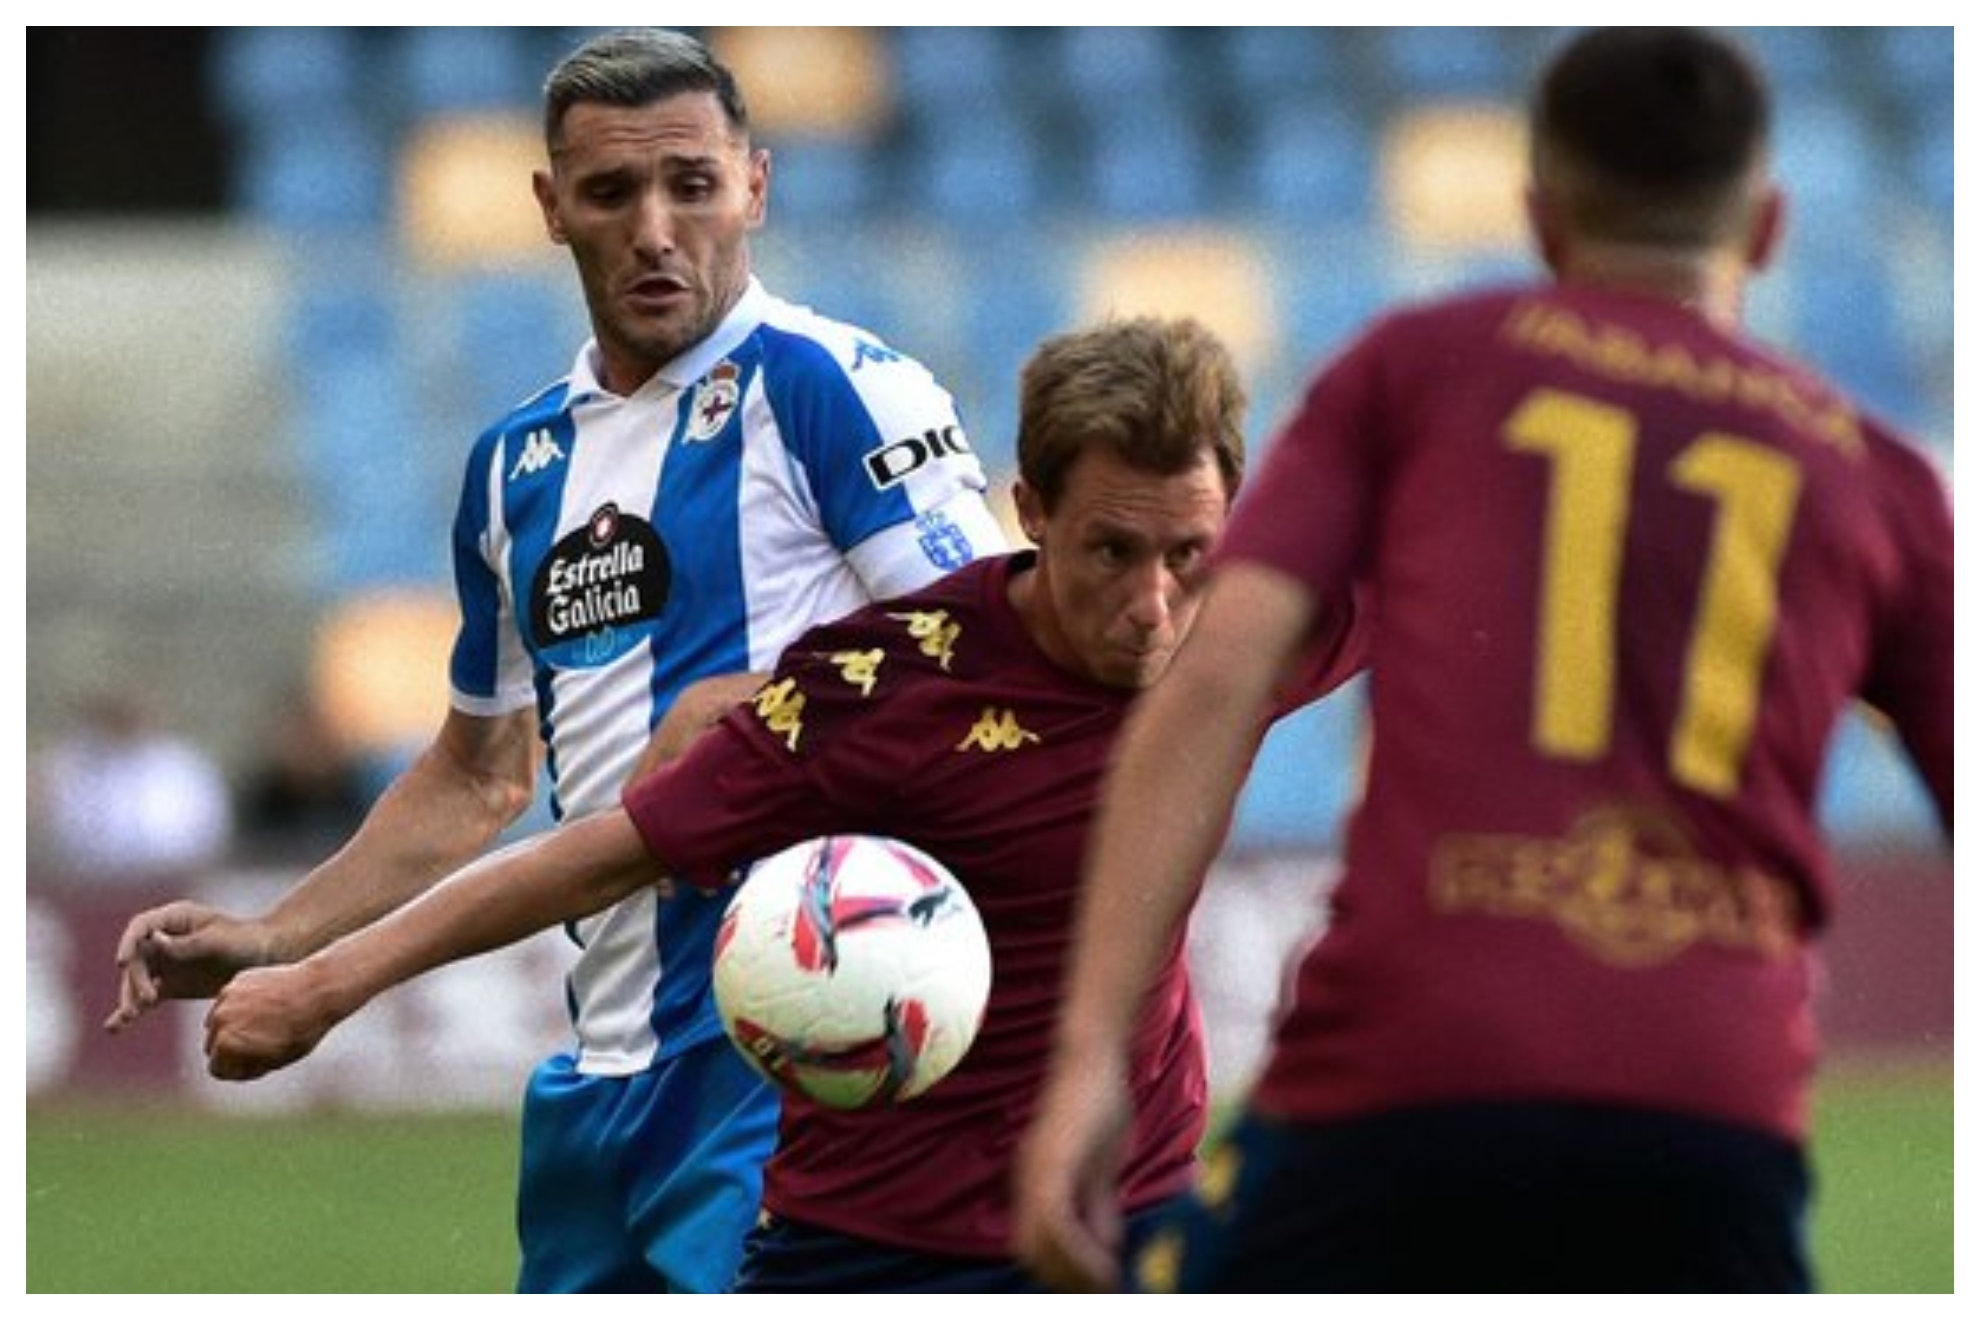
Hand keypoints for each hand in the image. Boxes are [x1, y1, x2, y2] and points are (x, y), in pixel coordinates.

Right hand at [105, 901, 272, 1033]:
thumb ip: (187, 944)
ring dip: (130, 997)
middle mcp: (164, 940)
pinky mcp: (169, 985)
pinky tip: (115, 1027)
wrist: (267, 958)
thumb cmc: (245, 940)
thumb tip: (155, 940)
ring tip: (129, 1017)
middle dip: (135, 978)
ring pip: (137, 980)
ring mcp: (165, 963)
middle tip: (147, 999)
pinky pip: (146, 997)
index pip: (141, 927)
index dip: (128, 943)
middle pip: (137, 958)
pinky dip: (133, 1010)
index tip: (121, 962)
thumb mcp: (218, 940)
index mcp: (176, 919)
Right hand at [203, 962, 343, 1080]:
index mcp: (227, 1046)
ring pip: (218, 1022)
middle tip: (263, 1044)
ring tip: (264, 1024)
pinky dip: (242, 1006)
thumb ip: (248, 1067)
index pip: (217, 1069)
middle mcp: (220, 1021)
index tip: (259, 1063)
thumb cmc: (302, 1030)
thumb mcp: (277, 1061)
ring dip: (233, 1026)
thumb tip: (233, 1067)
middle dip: (231, 1049)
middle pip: (213, 1046)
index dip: (239, 1070)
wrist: (319, 990)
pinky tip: (267, 1004)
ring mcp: (226, 998)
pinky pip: (230, 1001)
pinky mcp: (237, 981)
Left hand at [1011, 1053, 1134, 1291]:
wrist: (1093, 1055)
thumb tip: (1106, 1248)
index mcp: (1035, 1183)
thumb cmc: (1100, 1103)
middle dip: (1067, 1280)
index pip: (1036, 1245)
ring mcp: (1035, 1173)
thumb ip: (1099, 1206)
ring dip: (1073, 1273)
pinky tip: (1105, 1263)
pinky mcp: (1051, 1164)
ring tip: (1107, 1285)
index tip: (1099, 1287)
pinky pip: (1055, 1223)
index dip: (1064, 1272)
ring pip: (1038, 1246)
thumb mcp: (1102, 1166)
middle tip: (1104, 1292)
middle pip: (1030, 1254)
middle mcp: (1027, 1182)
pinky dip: (1077, 1251)